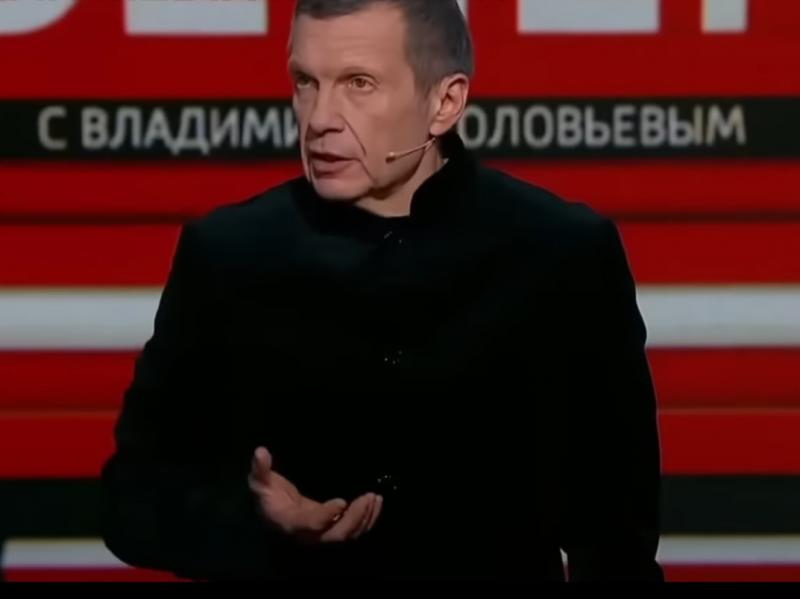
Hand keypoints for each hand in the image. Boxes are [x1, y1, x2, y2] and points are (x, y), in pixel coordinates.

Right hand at [248, 446, 382, 543]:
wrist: (273, 513)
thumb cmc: (267, 496)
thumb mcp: (259, 482)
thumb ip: (260, 469)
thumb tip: (260, 451)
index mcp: (291, 522)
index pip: (311, 524)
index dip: (326, 515)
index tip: (342, 501)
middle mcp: (309, 534)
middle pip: (336, 535)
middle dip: (354, 518)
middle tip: (368, 496)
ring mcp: (323, 534)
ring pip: (348, 535)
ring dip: (365, 518)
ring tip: (375, 498)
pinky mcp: (333, 529)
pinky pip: (353, 530)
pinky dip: (367, 519)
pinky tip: (376, 503)